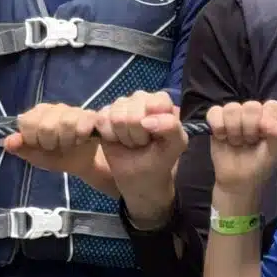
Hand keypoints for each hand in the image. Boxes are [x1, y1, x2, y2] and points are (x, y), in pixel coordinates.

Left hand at [4, 101, 110, 192]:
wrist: (82, 162)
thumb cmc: (56, 156)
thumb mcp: (34, 155)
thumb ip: (19, 147)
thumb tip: (7, 142)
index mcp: (37, 114)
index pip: (26, 122)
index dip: (32, 139)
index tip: (39, 146)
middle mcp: (54, 107)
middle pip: (45, 125)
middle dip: (50, 143)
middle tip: (55, 147)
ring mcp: (73, 110)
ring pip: (66, 123)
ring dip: (66, 142)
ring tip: (68, 145)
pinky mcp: (90, 115)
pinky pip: (83, 124)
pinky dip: (80, 138)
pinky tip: (80, 141)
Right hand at [96, 90, 188, 225]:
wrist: (139, 178)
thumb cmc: (159, 159)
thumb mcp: (175, 145)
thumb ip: (171, 127)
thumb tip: (146, 121)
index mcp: (161, 101)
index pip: (156, 102)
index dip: (154, 122)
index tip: (156, 136)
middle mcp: (140, 98)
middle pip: (133, 110)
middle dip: (137, 134)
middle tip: (142, 143)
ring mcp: (120, 105)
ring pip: (116, 115)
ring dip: (124, 136)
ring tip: (131, 143)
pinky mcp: (103, 115)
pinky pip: (101, 120)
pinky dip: (109, 136)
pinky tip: (117, 141)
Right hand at [206, 99, 276, 206]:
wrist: (239, 181)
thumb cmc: (260, 165)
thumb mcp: (275, 153)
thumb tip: (273, 123)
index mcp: (271, 118)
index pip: (272, 106)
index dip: (267, 119)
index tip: (264, 134)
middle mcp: (253, 113)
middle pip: (251, 106)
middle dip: (249, 128)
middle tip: (249, 143)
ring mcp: (234, 115)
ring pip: (232, 108)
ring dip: (233, 129)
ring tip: (236, 143)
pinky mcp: (217, 119)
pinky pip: (214, 111)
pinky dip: (218, 125)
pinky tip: (222, 137)